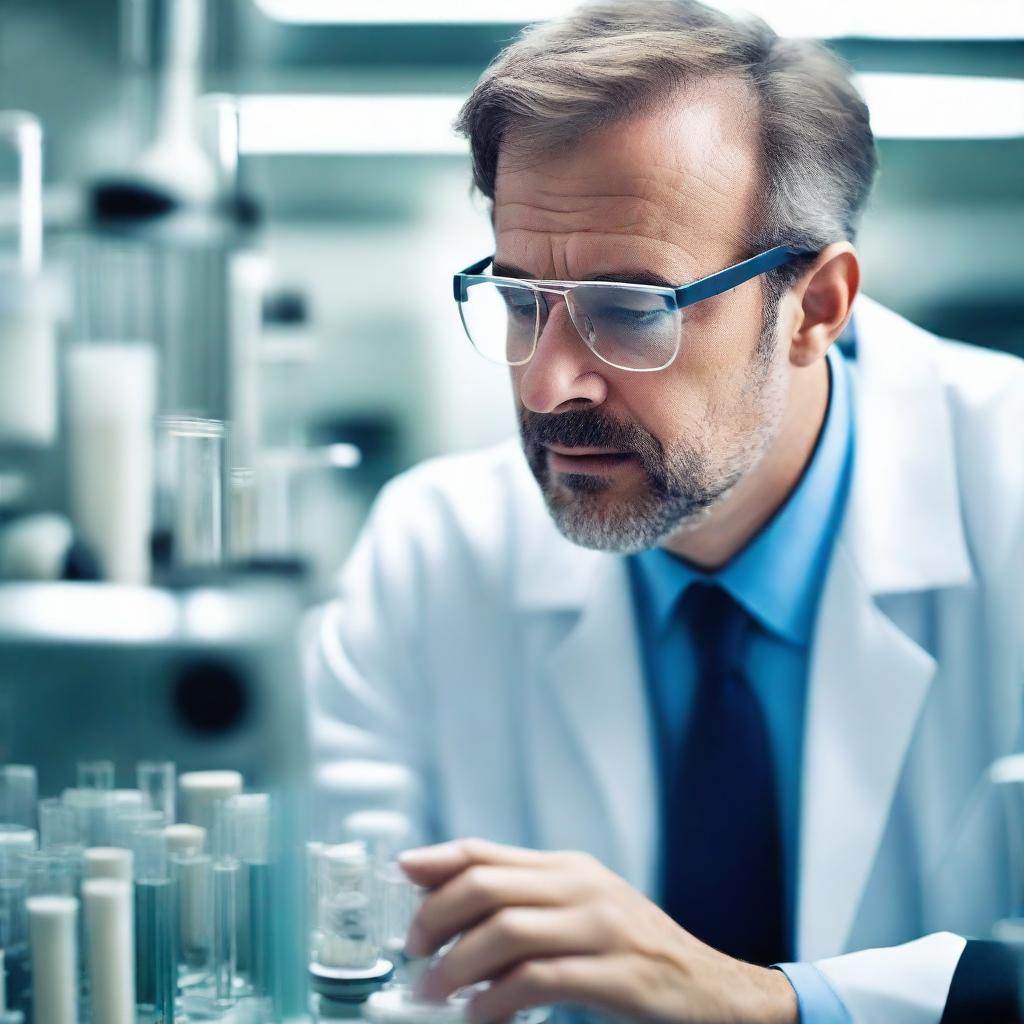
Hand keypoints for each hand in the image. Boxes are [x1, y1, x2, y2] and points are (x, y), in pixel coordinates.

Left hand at [399, 838, 796, 1023]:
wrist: (711, 990)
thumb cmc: (633, 952)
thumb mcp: (580, 911)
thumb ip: (524, 900)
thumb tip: (450, 900)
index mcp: (568, 868)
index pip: (487, 852)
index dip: (437, 861)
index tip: (399, 875)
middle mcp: (582, 888)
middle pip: (487, 885)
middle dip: (437, 917)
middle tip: (413, 952)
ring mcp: (602, 929)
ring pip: (507, 931)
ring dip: (458, 965)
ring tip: (432, 992)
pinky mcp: (616, 975)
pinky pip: (540, 982)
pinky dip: (498, 1000)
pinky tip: (480, 1016)